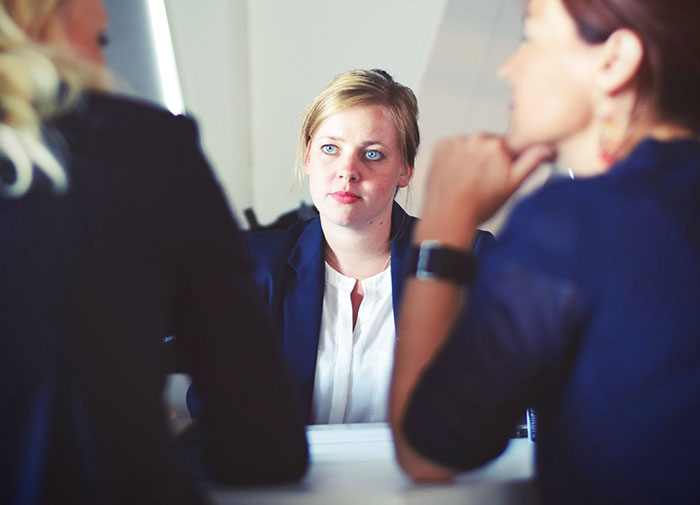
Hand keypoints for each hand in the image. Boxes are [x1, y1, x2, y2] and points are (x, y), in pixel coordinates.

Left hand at [420, 134, 552, 243]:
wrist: (448, 216)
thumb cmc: (479, 205)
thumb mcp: (513, 185)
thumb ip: (532, 161)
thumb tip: (547, 147)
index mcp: (498, 145)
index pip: (507, 145)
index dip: (505, 161)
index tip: (498, 173)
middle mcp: (476, 138)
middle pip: (487, 144)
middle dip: (487, 158)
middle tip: (482, 180)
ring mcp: (456, 141)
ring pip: (469, 145)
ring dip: (470, 157)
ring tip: (467, 179)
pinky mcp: (441, 146)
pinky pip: (452, 147)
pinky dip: (454, 157)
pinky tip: (455, 174)